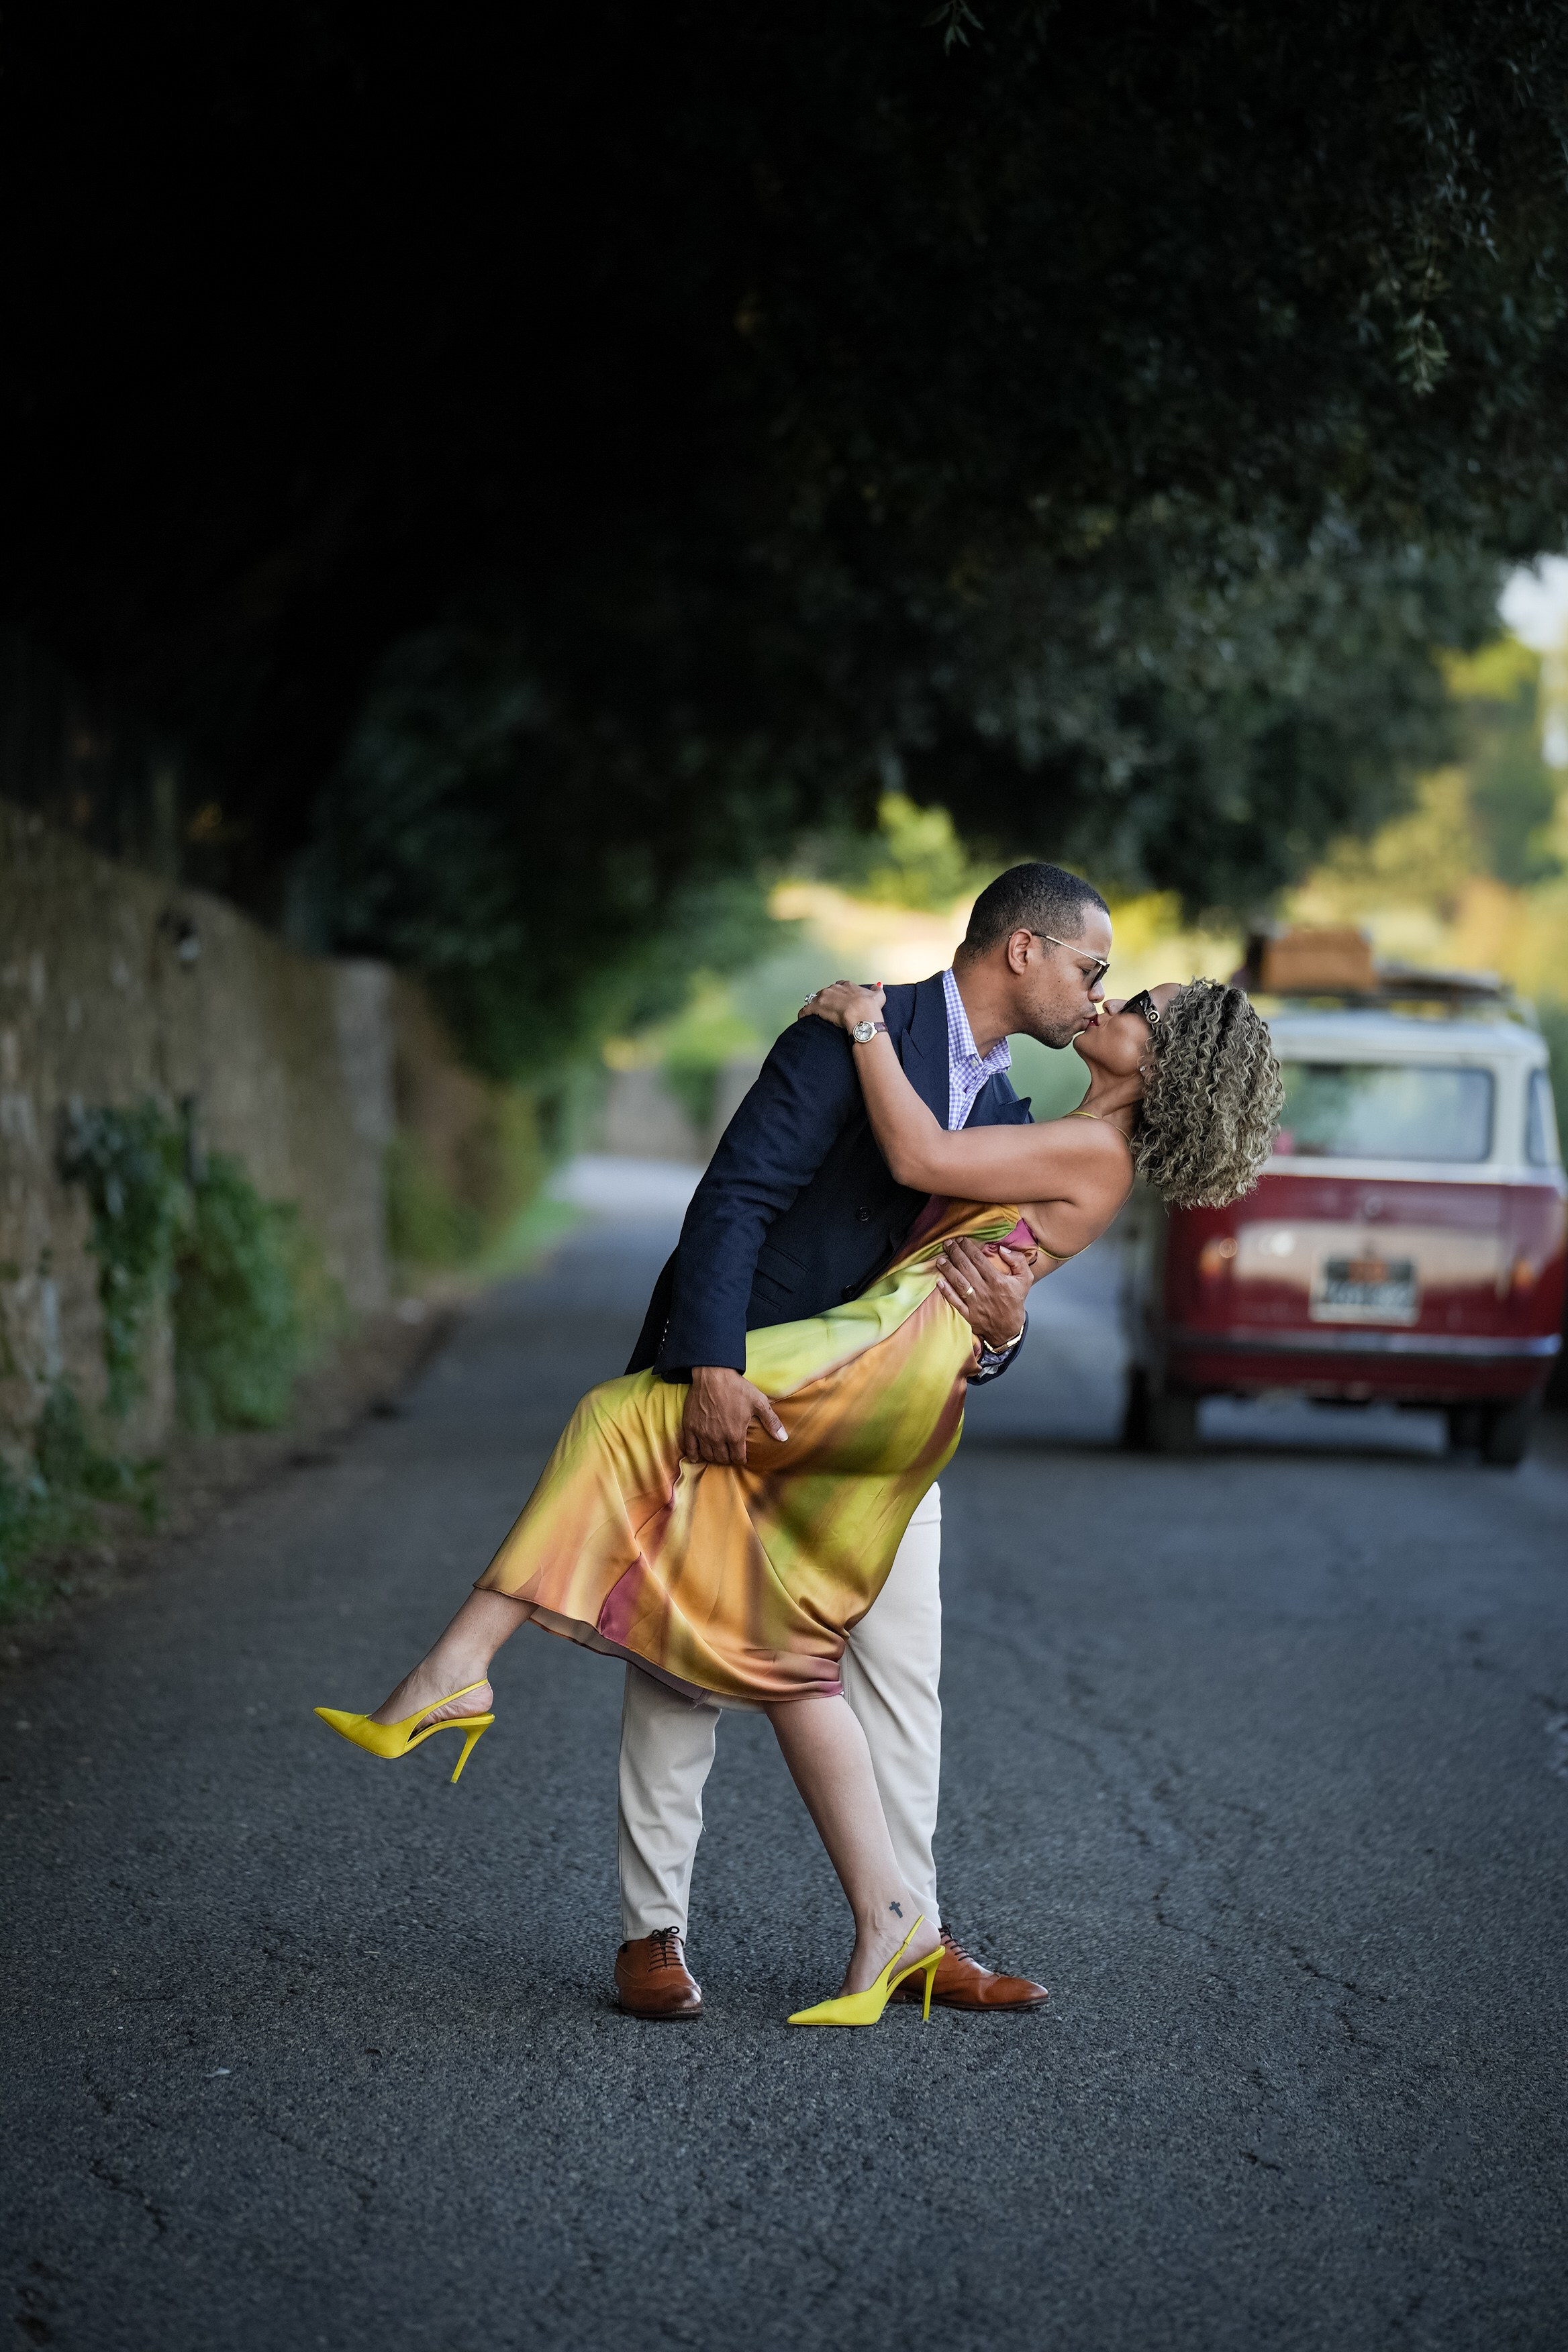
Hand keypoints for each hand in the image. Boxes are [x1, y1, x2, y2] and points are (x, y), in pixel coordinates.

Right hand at [680, 1366, 788, 1466]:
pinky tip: (698, 1456)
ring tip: (717, 1452)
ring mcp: (702, 1433)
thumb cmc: (737, 1387)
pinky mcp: (690, 1427)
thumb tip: (784, 1438)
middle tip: (729, 1453)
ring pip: (708, 1455)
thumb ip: (771, 1421)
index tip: (741, 1456)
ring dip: (713, 1457)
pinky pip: (690, 1448)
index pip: (738, 1457)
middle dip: (727, 1458)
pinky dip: (694, 1455)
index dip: (741, 1458)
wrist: (713, 1374)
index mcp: (735, 1435)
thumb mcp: (759, 1402)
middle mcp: (717, 1438)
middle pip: (722, 1458)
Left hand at [798, 980, 886, 1030]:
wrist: (862, 1015)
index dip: (838, 994)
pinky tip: (803, 1019)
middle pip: (826, 992)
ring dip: (814, 1006)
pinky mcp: (816, 1006)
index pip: (839, 986)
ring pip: (815, 999)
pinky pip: (806, 1009)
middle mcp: (834, 988)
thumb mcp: (878, 996)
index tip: (839, 1001)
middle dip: (826, 1000)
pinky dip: (803, 1014)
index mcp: (847, 985)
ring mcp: (824, 997)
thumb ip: (877, 989)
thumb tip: (878, 986)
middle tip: (828, 1010)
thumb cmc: (870, 1007)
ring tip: (814, 1015)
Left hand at [935, 1235, 1037, 1354]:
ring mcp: (975, 1303)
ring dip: (948, 1270)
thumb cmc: (1015, 1301)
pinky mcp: (968, 1314)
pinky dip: (946, 1292)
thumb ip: (1018, 1261)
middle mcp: (985, 1290)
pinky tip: (939, 1282)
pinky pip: (955, 1302)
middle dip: (955, 1253)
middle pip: (966, 1268)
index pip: (978, 1259)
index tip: (960, 1240)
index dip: (968, 1247)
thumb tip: (1002, 1249)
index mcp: (997, 1281)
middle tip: (947, 1244)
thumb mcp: (1025, 1279)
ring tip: (940, 1260)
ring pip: (958, 1283)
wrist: (1010, 1328)